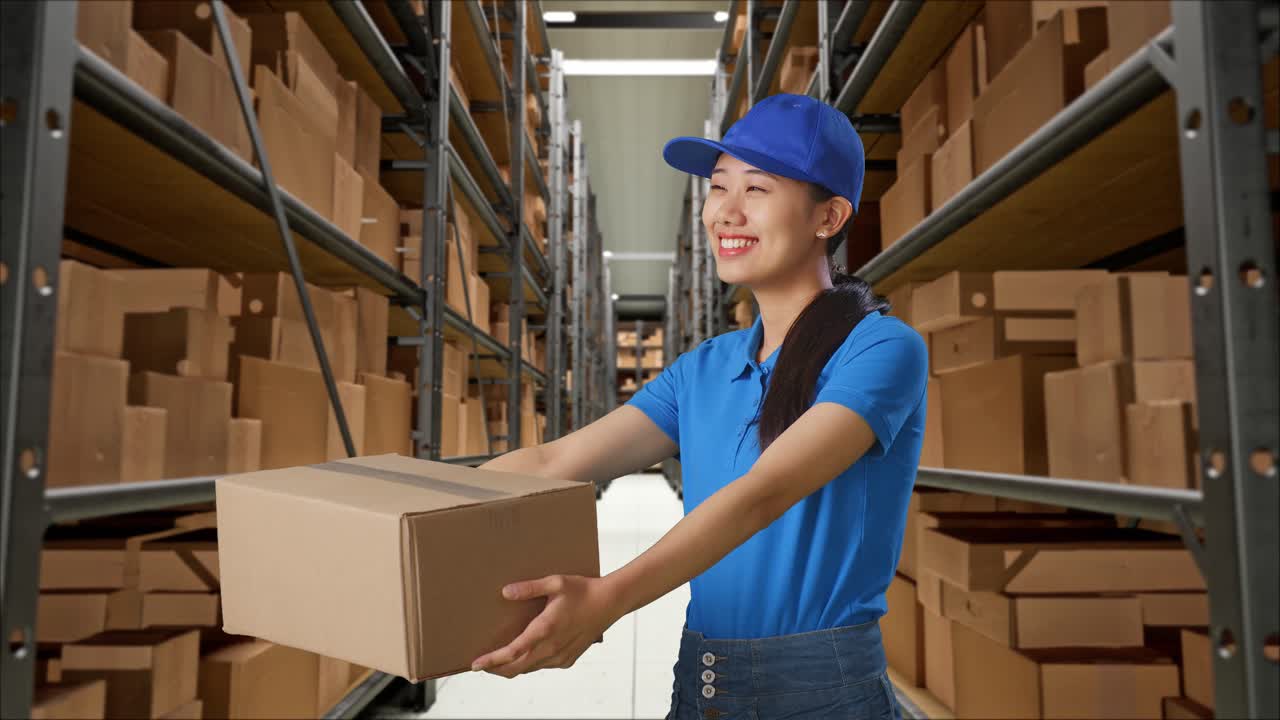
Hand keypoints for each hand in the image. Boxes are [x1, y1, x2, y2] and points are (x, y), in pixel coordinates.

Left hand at [471, 574, 620, 677]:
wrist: (610, 603)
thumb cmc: (583, 590)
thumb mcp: (555, 583)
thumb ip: (529, 588)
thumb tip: (505, 592)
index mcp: (545, 629)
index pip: (512, 652)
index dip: (491, 661)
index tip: (475, 664)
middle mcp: (552, 648)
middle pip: (516, 668)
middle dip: (496, 669)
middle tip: (480, 665)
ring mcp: (561, 657)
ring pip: (529, 669)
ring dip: (512, 667)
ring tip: (498, 660)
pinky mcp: (568, 659)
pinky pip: (542, 666)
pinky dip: (529, 664)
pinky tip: (524, 654)